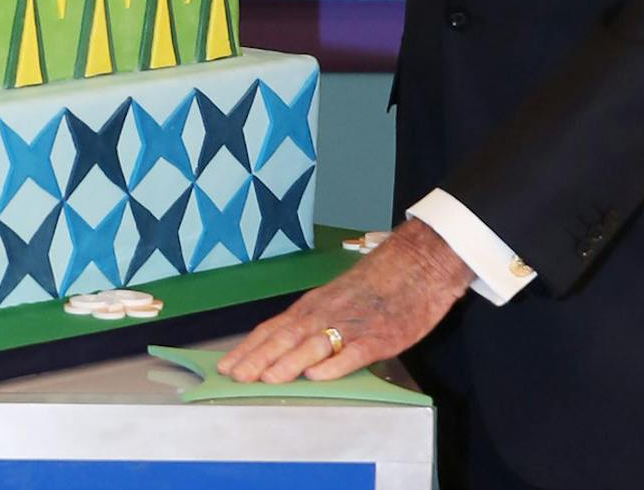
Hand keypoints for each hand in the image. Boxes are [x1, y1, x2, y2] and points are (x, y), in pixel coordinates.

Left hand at [216, 219, 472, 382]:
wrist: (417, 263)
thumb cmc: (376, 283)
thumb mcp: (336, 298)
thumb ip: (313, 322)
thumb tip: (284, 348)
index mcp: (314, 305)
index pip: (273, 329)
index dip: (249, 348)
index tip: (227, 366)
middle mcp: (326, 313)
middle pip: (286, 337)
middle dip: (259, 358)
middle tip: (235, 377)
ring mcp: (352, 325)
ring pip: (314, 345)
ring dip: (289, 362)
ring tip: (268, 379)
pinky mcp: (380, 337)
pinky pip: (354, 353)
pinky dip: (334, 365)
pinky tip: (317, 376)